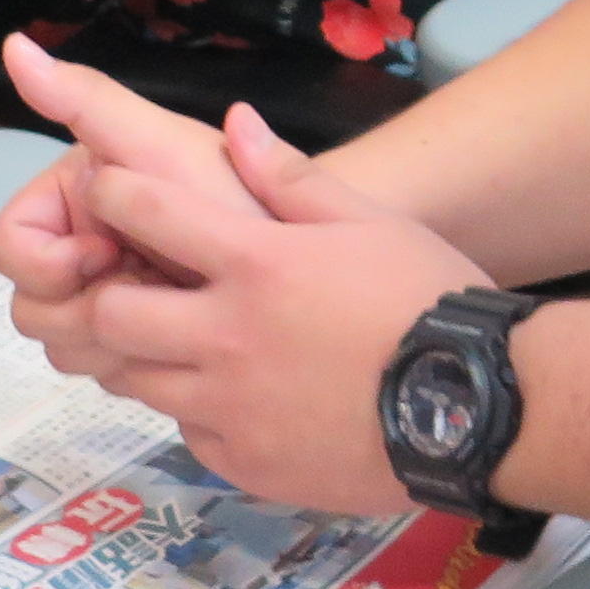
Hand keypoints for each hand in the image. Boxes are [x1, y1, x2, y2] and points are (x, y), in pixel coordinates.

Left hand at [0, 36, 486, 514]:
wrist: (480, 406)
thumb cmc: (430, 300)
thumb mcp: (368, 221)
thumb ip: (291, 175)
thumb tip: (235, 123)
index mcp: (256, 264)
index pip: (145, 214)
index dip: (113, 194)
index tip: (109, 192)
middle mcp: (228, 337)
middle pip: (114, 313)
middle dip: (113, 292)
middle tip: (140, 285)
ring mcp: (233, 409)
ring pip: (139, 382)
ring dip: (149, 356)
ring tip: (188, 343)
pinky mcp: (248, 465)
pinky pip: (192, 435)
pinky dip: (200, 414)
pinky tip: (240, 399)